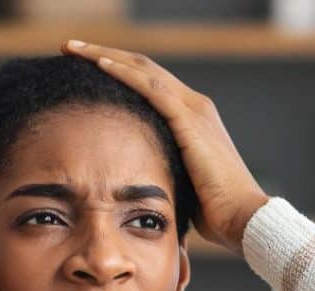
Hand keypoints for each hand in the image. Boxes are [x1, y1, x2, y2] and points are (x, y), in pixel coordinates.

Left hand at [60, 39, 269, 258]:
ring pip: (143, 70)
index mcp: (191, 120)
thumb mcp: (179, 186)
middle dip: (104, 54)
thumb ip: (161, 174)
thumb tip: (136, 188)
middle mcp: (194, 106)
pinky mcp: (191, 121)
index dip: (117, 73)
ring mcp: (194, 110)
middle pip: (143, 68)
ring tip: (74, 48)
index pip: (148, 85)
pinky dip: (125, 74)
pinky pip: (152, 89)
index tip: (84, 69)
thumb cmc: (213, 214)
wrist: (243, 219)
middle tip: (71, 48)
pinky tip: (100, 65)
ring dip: (105, 55)